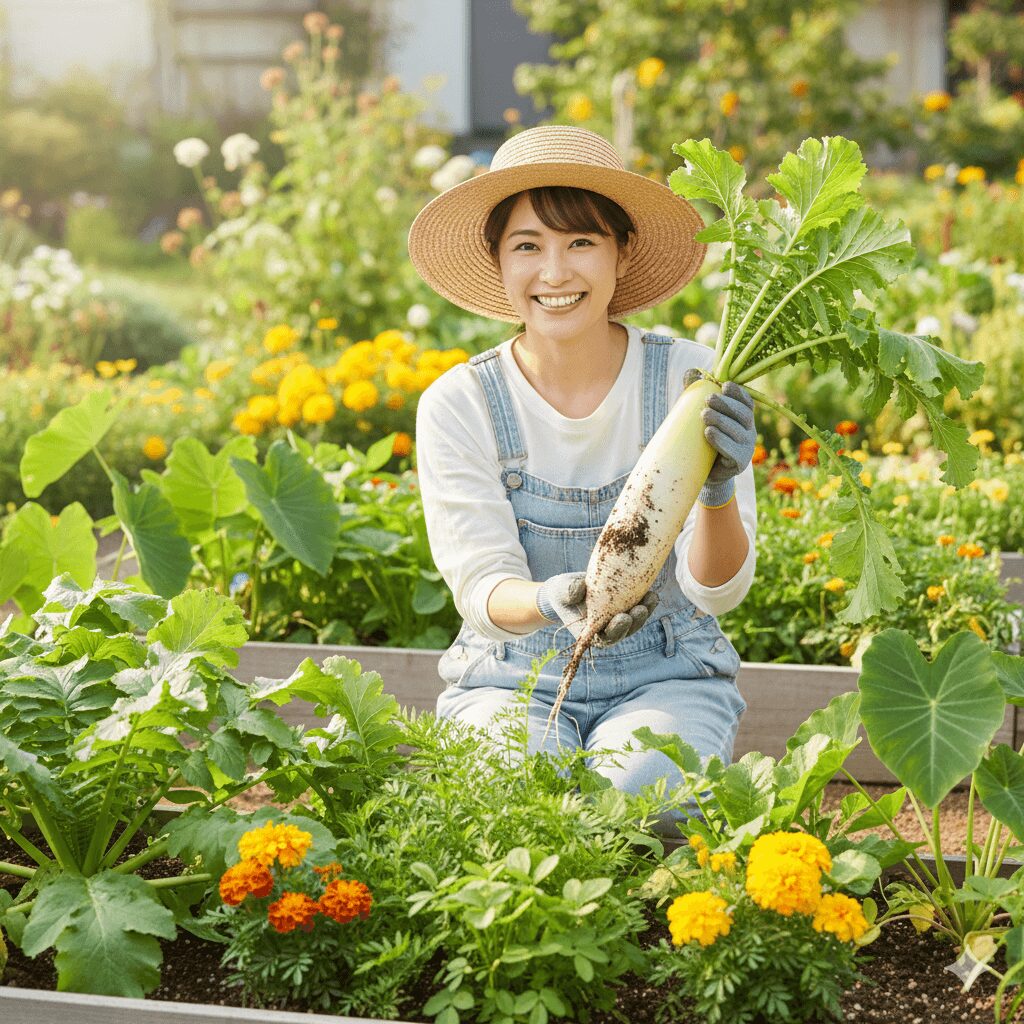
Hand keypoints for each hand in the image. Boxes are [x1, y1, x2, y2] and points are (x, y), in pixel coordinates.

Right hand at [536, 571, 658, 646]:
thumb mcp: (562, 591)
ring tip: (651, 598)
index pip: (607, 637)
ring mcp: (618, 619)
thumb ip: (569, 592)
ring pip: (635, 621)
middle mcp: (607, 629)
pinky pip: (639, 608)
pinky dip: (646, 602)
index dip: (617, 630)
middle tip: (640, 609)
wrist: (571, 587)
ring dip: (645, 611)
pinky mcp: (625, 608)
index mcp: (591, 632)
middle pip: (625, 630)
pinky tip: (652, 593)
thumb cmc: (563, 593)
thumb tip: (580, 588)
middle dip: (635, 621)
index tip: (623, 618)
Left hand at [683, 369, 756, 506]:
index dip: (738, 393)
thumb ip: (696, 392)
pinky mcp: (739, 463)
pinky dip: (721, 441)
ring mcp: (746, 448)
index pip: (747, 402)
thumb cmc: (702, 440)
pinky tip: (709, 433)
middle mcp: (749, 431)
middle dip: (727, 405)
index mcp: (743, 418)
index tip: (724, 385)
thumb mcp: (699, 415)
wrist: (703, 472)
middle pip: (744, 415)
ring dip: (722, 421)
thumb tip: (691, 372)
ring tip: (704, 414)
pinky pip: (734, 451)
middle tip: (708, 400)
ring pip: (739, 432)